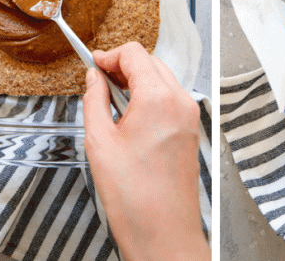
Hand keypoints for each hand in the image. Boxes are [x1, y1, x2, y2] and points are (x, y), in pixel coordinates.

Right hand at [83, 42, 207, 260]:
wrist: (163, 231)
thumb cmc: (135, 196)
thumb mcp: (99, 142)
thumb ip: (94, 101)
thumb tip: (93, 78)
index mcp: (158, 99)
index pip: (135, 54)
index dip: (109, 55)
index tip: (93, 64)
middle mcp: (181, 102)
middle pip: (151, 62)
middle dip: (124, 66)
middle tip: (98, 81)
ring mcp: (190, 116)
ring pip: (163, 79)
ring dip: (138, 81)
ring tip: (111, 101)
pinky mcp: (191, 130)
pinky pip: (171, 99)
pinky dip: (151, 97)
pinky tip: (130, 117)